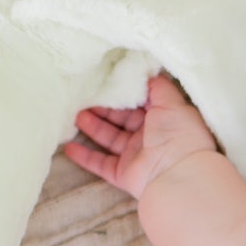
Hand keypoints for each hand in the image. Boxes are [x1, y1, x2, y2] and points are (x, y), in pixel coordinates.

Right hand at [64, 72, 222, 200]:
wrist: (177, 175)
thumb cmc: (177, 134)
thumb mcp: (171, 102)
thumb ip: (158, 85)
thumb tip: (148, 71)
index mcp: (163, 118)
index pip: (140, 102)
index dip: (123, 92)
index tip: (104, 81)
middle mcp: (150, 136)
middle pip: (121, 119)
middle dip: (103, 108)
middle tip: (83, 96)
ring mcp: (136, 156)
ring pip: (109, 138)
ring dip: (92, 126)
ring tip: (74, 115)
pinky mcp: (123, 174)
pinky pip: (101, 164)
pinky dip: (85, 157)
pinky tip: (68, 147)